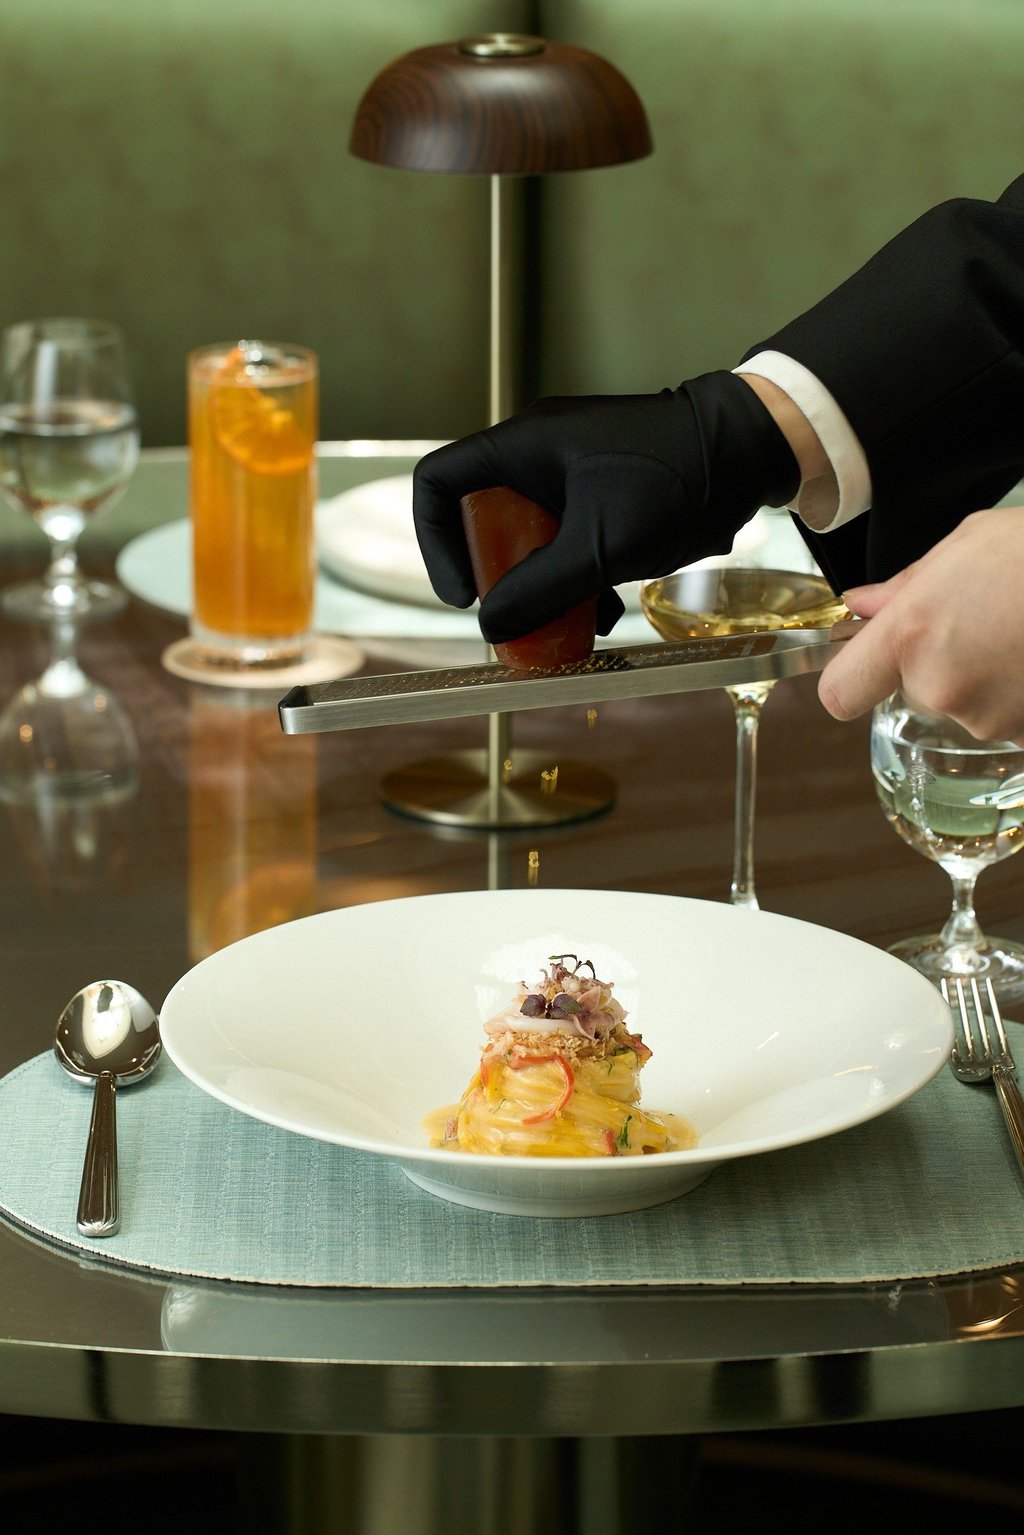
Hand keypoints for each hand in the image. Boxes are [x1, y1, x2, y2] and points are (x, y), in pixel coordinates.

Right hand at [412, 372, 797, 643]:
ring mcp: (573, 474)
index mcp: (522, 447)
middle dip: (498, 579)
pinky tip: (603, 616)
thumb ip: (540, 590)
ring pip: (530, 540)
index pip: (439, 483)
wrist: (747, 453)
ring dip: (541, 589)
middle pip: (483, 521)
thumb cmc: (673, 482)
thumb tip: (490, 627)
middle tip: (514, 620)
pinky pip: (569, 541)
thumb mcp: (598, 548)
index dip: (436, 541)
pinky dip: (576, 581)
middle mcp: (538, 455)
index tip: (465, 593)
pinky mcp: (605, 495)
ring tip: (564, 630)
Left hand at [818, 506, 1023, 743]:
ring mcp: (987, 717)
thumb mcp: (966, 544)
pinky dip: (1020, 693)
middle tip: (983, 620)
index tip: (866, 663)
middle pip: (914, 691)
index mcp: (911, 636)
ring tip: (1020, 633)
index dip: (850, 679)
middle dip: (939, 662)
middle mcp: (941, 687)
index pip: (841, 692)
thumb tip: (864, 606)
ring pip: (965, 705)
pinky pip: (1007, 717)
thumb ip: (904, 586)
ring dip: (986, 678)